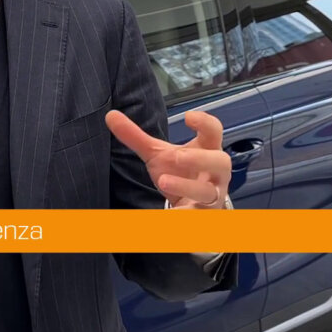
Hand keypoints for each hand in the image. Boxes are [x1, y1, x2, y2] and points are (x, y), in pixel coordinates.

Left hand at [106, 109, 230, 208]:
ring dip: (187, 186)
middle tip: (178, 156)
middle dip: (201, 158)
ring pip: (209, 191)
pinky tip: (171, 215)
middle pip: (221, 161)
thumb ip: (136, 136)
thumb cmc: (180, 171)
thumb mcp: (157, 154)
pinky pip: (198, 216)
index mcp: (206, 149)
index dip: (205, 122)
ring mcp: (212, 194)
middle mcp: (214, 172)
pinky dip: (184, 215)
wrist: (193, 204)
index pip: (214, 131)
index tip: (189, 117)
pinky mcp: (204, 214)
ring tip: (164, 181)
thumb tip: (111, 116)